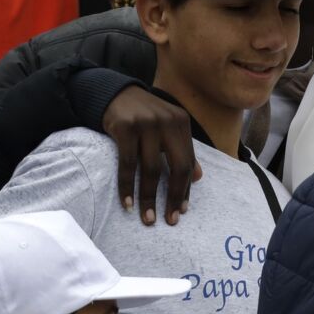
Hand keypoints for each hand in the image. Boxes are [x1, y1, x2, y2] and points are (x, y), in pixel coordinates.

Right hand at [102, 86, 200, 225]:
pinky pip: (127, 164)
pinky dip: (127, 186)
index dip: (186, 188)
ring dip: (149, 197)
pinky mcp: (125, 128)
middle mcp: (168, 123)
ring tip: (147, 218)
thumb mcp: (168, 128)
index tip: (183, 210)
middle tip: (169, 220)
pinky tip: (127, 203)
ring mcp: (147, 124)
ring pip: (151, 169)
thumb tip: (199, 178)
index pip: (188, 162)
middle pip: (176, 167)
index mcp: (182, 124)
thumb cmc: (144, 116)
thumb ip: (182, 150)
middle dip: (173, 196)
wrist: (114, 94)